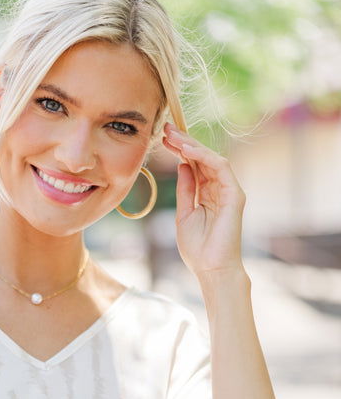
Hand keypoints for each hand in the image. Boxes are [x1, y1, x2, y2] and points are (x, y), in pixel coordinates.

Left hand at [161, 122, 246, 281]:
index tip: (162, 139)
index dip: (180, 150)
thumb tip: (182, 166)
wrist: (211, 269)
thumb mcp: (184, 214)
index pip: (195, 165)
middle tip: (166, 128)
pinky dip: (203, 157)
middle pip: (202, 158)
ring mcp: (229, 190)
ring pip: (211, 159)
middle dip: (184, 142)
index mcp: (207, 194)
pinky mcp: (235, 194)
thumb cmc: (198, 248)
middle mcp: (220, 189)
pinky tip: (186, 151)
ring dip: (192, 145)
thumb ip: (185, 190)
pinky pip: (220, 167)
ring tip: (173, 136)